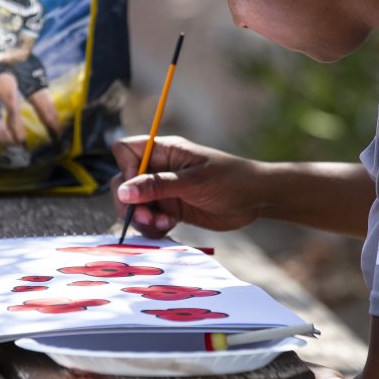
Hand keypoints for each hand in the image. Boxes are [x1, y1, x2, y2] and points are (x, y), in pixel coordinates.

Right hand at [111, 135, 263, 237]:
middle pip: (123, 182)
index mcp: (163, 151)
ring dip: (142, 219)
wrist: (256, 199)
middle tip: (147, 218)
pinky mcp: (171, 209)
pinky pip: (149, 220)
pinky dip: (153, 227)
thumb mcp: (193, 182)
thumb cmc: (230, 180)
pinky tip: (169, 228)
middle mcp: (159, 168)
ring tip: (164, 224)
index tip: (137, 188)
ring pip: (134, 204)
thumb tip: (123, 191)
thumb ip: (157, 186)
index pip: (125, 151)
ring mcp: (164, 190)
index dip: (125, 169)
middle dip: (130, 202)